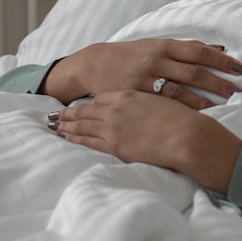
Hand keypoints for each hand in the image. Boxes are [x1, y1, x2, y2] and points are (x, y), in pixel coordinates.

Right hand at [41, 38, 241, 108]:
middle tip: (239, 92)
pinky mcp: (137, 96)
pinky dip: (180, 111)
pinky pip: (162, 105)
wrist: (96, 64)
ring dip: (204, 100)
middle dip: (218, 82)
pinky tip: (194, 118)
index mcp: (164, 45)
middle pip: (193, 72)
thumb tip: (219, 50)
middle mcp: (157, 61)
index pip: (198, 51)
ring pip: (180, 92)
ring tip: (224, 107)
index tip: (240, 68)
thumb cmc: (133, 54)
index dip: (220, 60)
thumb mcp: (157, 45)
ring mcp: (146, 79)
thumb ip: (187, 48)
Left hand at [48, 91, 241, 192]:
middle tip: (55, 115)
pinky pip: (88, 142)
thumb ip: (149, 100)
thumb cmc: (181, 119)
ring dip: (67, 125)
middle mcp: (117, 108)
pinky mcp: (115, 145)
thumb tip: (148, 106)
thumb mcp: (163, 101)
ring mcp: (113, 127)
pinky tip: (67, 139)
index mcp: (129, 94)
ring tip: (55, 126)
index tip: (79, 104)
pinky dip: (75, 139)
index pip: (101, 97)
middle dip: (69, 113)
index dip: (88, 102)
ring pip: (82, 125)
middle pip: (86, 110)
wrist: (186, 135)